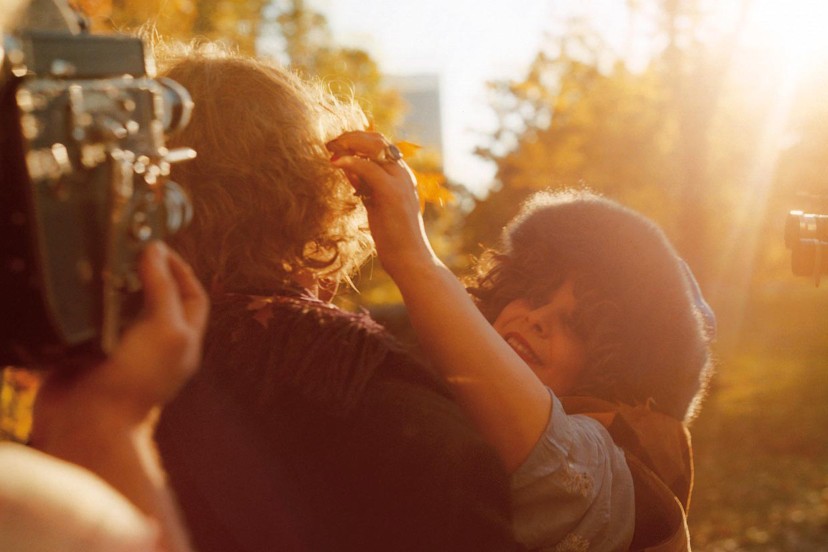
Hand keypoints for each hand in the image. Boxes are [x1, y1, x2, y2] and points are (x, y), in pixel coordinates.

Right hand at [32, 242, 208, 435]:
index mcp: (181, 339)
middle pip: (154, 297)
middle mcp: (153, 343)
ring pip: (118, 305)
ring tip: (100, 263)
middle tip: (123, 249)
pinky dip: (83, 303)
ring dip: (110, 285)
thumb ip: (163, 288)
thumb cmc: (136, 381)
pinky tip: (77, 287)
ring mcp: (119, 348)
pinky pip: (87, 319)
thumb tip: (156, 249)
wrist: (88, 424)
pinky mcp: (86, 351)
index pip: (192, 296)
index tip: (158, 245)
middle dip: (142, 272)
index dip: (180, 269)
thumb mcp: (165, 329)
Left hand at [327, 131, 433, 275]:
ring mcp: (400, 182)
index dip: (358, 139)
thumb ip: (366, 185)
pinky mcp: (392, 193)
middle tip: (331, 143)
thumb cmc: (394, 237)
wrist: (410, 259)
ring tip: (331, 148)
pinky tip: (334, 164)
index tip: (337, 144)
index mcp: (402, 176)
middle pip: (378, 140)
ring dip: (349, 143)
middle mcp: (403, 174)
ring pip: (374, 147)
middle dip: (351, 136)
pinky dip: (349, 162)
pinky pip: (368, 167)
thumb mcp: (376, 205)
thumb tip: (347, 168)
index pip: (381, 145)